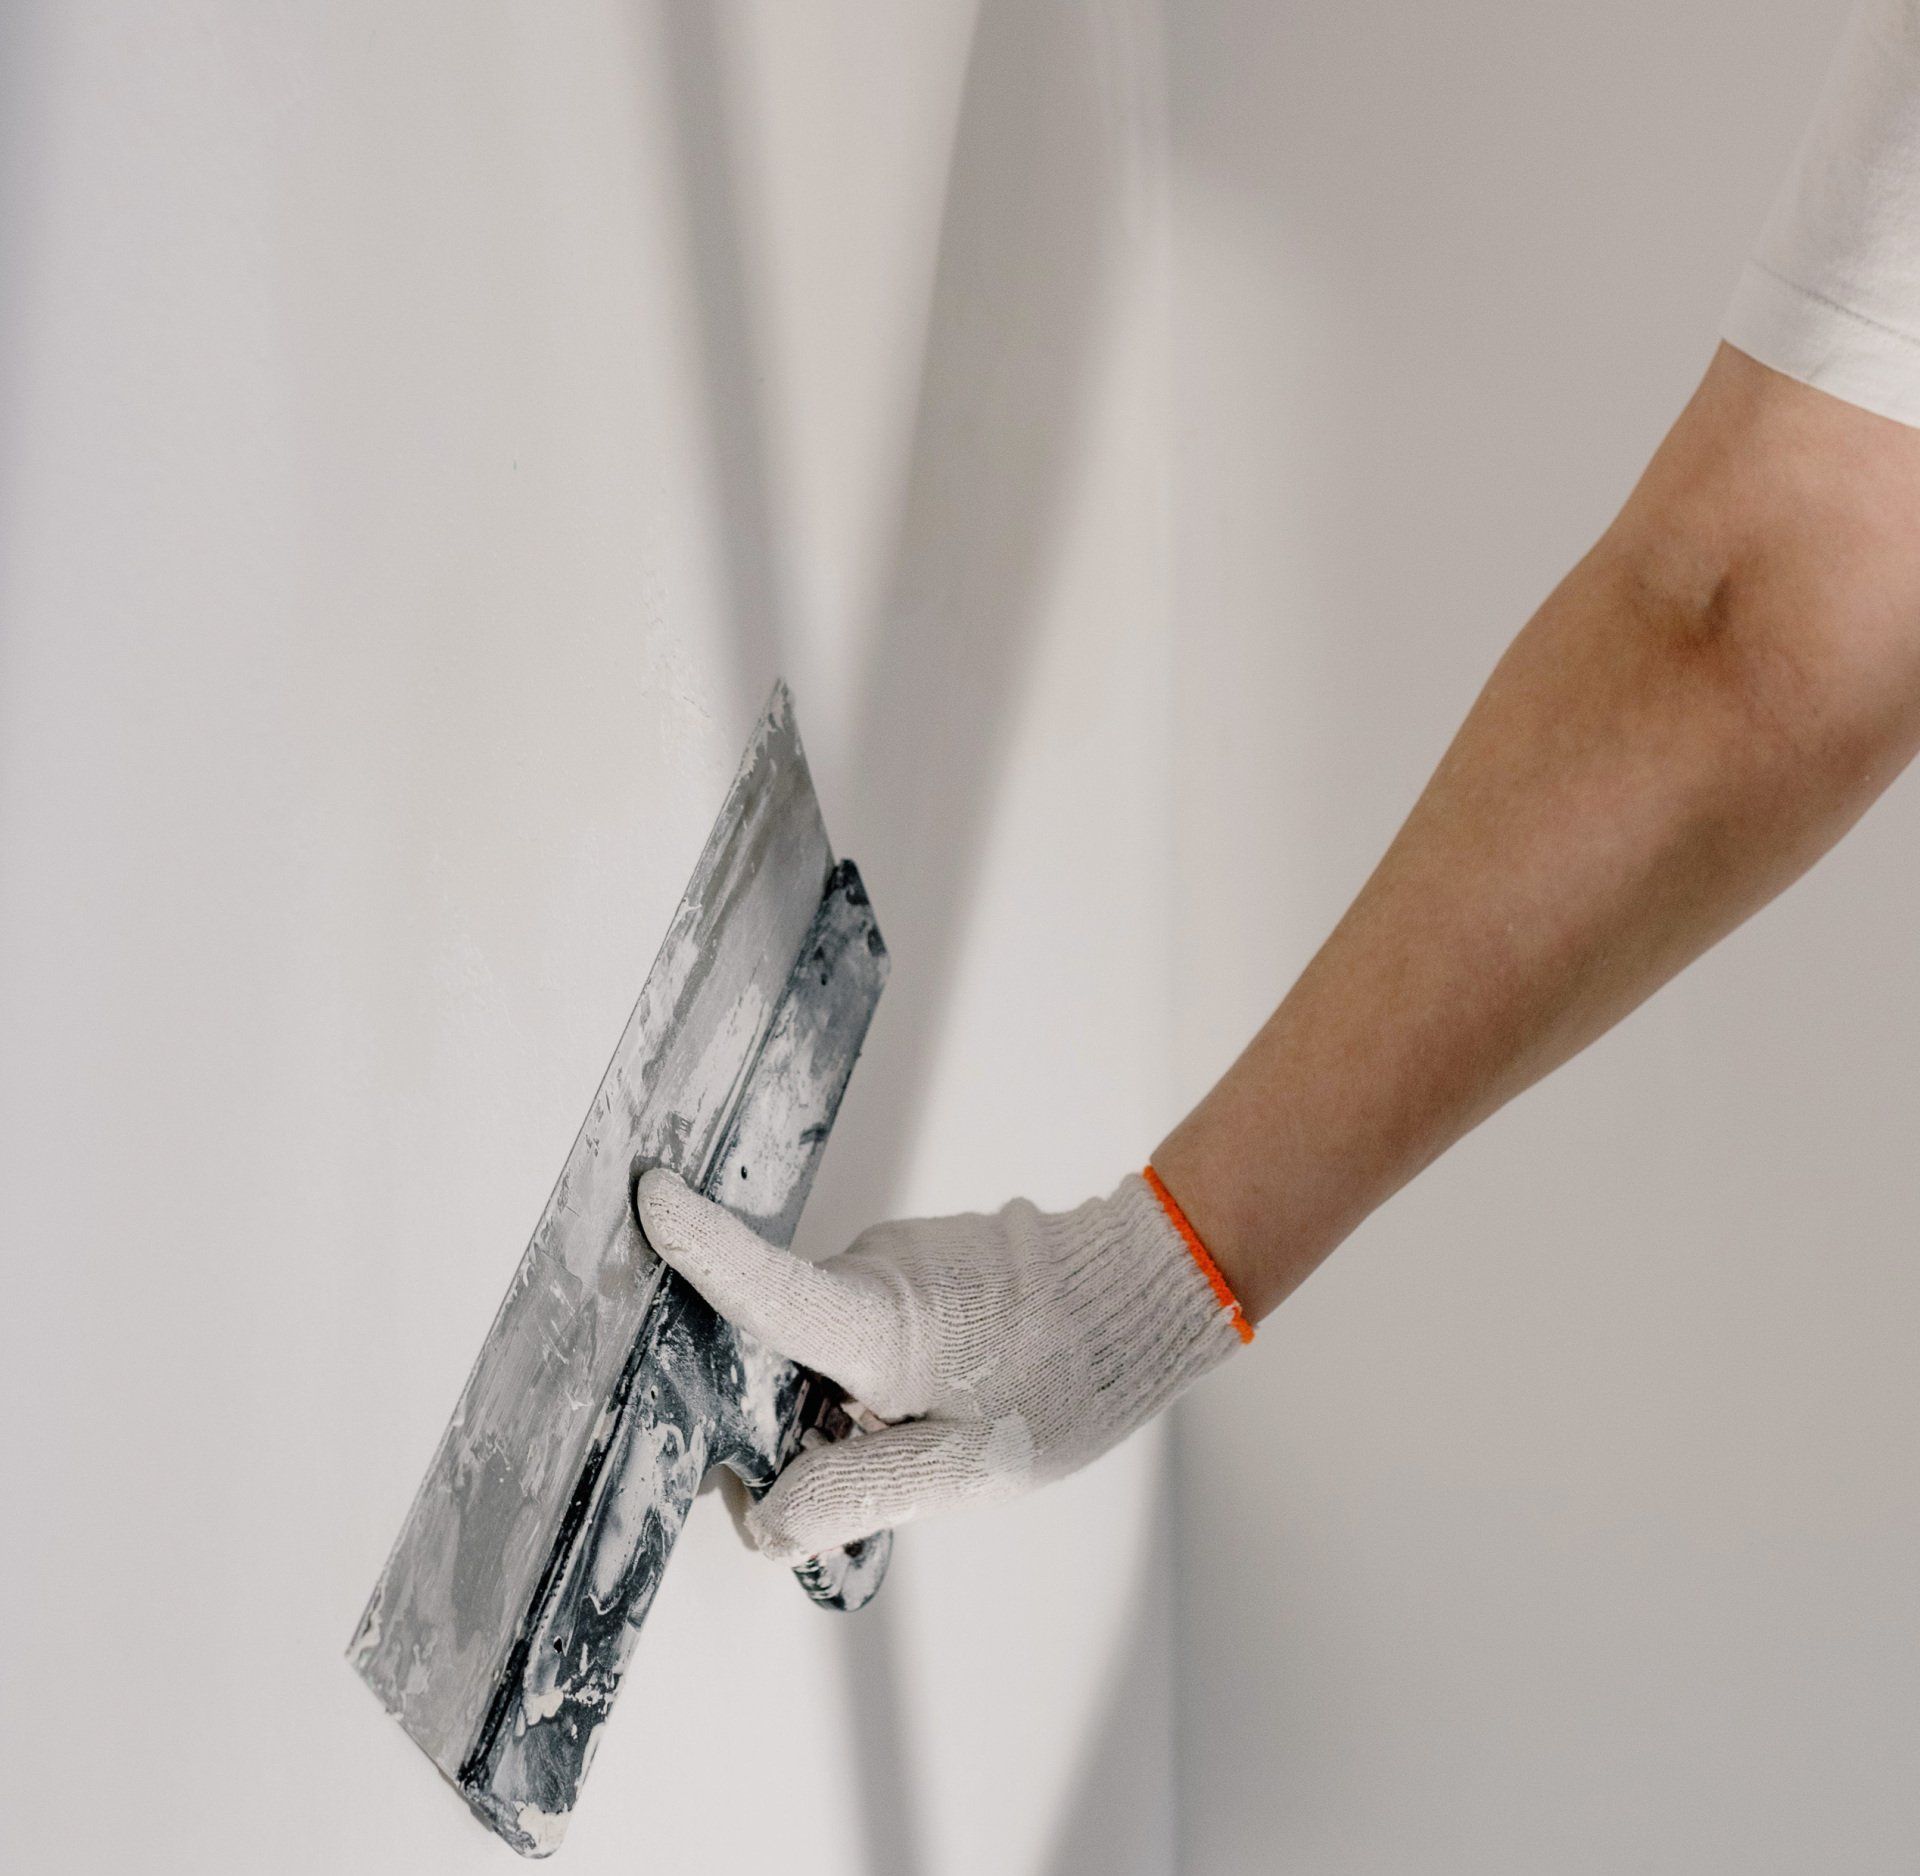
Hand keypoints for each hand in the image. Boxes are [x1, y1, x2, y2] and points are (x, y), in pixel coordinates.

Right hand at [634, 1167, 1251, 1563]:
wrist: (1145, 1294)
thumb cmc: (1066, 1379)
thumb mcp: (965, 1467)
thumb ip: (856, 1493)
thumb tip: (762, 1517)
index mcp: (874, 1322)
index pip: (765, 1286)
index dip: (700, 1248)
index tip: (647, 1196)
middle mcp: (870, 1272)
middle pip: (777, 1345)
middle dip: (790, 1412)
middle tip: (870, 1460)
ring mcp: (895, 1256)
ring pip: (826, 1339)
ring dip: (849, 1393)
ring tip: (936, 1417)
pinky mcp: (917, 1257)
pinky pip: (866, 1318)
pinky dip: (882, 1364)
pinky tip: (947, 1387)